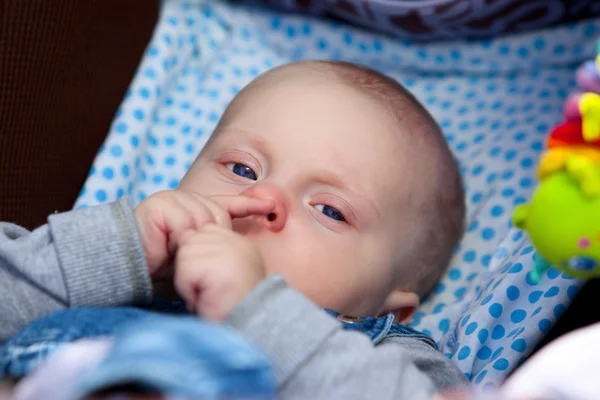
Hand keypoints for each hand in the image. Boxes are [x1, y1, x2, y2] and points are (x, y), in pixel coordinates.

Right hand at [134, 190, 273, 283]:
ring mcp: (171, 199)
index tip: (271, 206)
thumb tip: (239, 248)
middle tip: (191, 253)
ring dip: (194, 240)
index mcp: (193, 210)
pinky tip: (169, 247)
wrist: (127, 271)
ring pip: (203, 218)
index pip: (226, 205)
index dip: (248, 205)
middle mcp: (183, 200)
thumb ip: (214, 248)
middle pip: (217, 214)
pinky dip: (181, 237)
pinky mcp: (160, 204)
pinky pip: (185, 221)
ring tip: (176, 253)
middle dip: (213, 236)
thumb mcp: (197, 259)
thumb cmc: (160, 270)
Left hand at [174, 224, 265, 321]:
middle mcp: (235, 241)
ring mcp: (227, 249)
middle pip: (190, 240)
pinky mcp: (215, 262)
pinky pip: (184, 271)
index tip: (210, 277)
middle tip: (209, 288)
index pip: (204, 230)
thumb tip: (185, 238)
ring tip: (207, 294)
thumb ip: (213, 253)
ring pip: (184, 255)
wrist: (248, 327)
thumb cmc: (233, 308)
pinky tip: (205, 298)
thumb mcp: (227, 274)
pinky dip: (188, 290)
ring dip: (188, 281)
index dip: (198, 255)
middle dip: (191, 268)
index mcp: (240, 242)